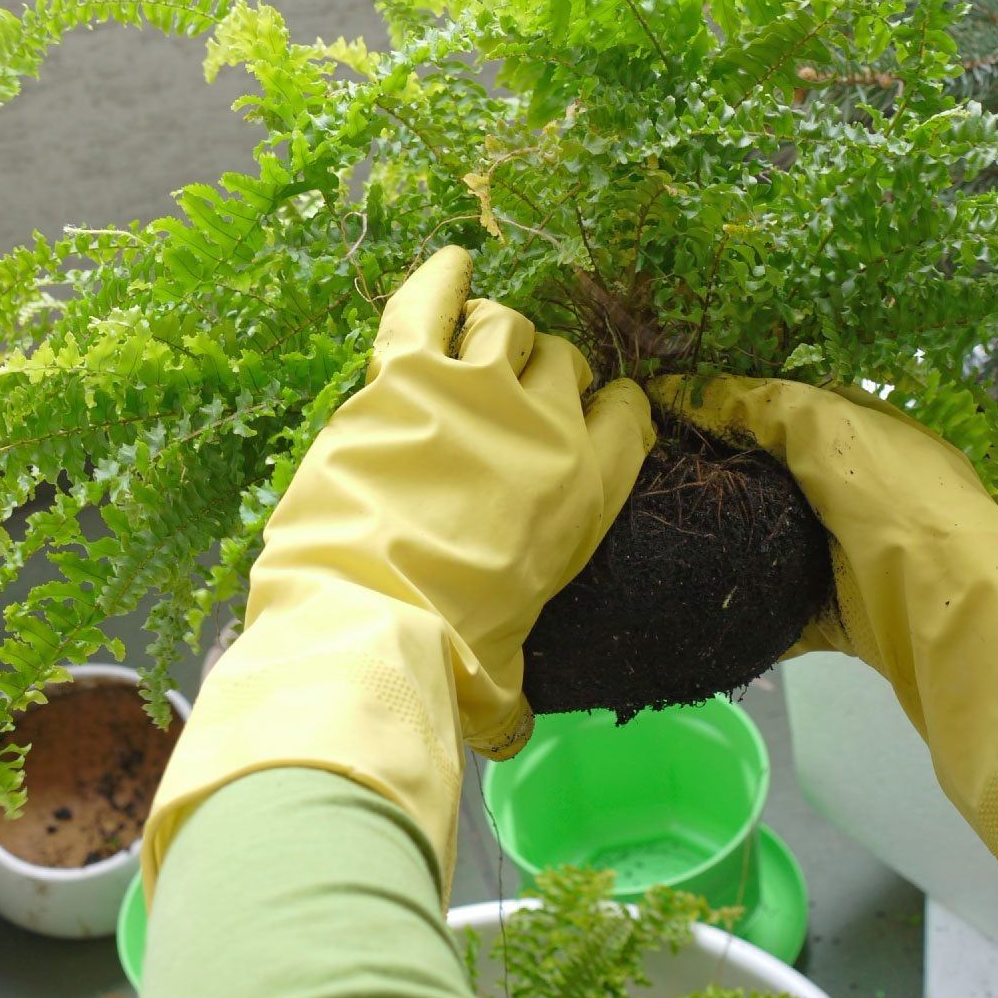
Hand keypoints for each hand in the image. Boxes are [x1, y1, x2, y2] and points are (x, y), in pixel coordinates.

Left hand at [144, 249, 652, 901]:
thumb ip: (516, 691)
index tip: (583, 415)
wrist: (370, 621)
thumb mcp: (504, 678)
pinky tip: (448, 262)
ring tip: (465, 355)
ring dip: (489, 334)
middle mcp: (547, 421)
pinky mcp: (402, 374)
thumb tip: (511, 735)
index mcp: (591, 484)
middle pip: (562, 359)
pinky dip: (436, 278)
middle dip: (540, 374)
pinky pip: (425, 303)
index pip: (627, 409)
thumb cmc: (451, 658)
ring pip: (502, 322)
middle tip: (504, 402)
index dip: (606, 407)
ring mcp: (474, 387)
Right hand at [649, 373, 997, 986]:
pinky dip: (746, 612)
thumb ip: (759, 403)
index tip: (673, 412)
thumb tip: (684, 386)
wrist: (950, 605)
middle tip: (653, 474)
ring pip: (777, 544)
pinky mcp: (844, 617)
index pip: (795, 409)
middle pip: (782, 478)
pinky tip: (693, 601)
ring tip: (658, 534)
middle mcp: (866, 492)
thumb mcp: (824, 425)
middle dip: (727, 477)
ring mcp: (856, 556)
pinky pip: (782, 613)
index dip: (737, 405)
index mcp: (871, 435)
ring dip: (730, 544)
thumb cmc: (892, 496)